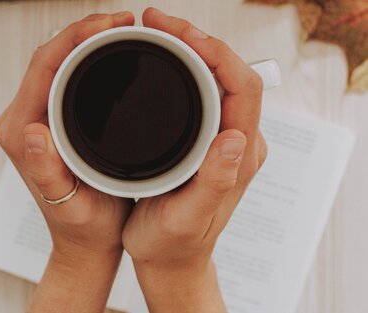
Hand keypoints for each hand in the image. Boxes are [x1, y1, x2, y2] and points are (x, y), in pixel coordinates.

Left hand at [0, 12, 134, 312]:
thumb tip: (34, 131)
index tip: (110, 25)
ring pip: (57, 63)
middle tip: (123, 22)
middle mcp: (24, 121)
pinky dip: (87, 60)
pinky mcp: (51, 121)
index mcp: (22, 132)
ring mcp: (37, 119)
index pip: (44, 67)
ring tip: (119, 31)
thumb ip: (46, 170)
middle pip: (49, 57)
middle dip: (85, 31)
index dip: (76, 38)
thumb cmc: (82, 224)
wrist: (85, 239)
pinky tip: (108, 56)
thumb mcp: (68, 203)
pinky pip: (64, 77)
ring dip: (86, 42)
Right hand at [122, 8, 266, 312]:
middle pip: (231, 72)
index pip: (243, 87)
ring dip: (190, 49)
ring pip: (216, 77)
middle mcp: (236, 141)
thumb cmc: (174, 243)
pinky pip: (202, 91)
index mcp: (238, 155)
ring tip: (157, 32)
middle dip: (198, 39)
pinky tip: (161, 60)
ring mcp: (222, 138)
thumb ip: (215, 181)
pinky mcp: (205, 139)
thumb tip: (234, 137)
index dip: (217, 53)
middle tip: (157, 22)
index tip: (180, 33)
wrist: (170, 259)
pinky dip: (183, 67)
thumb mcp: (189, 218)